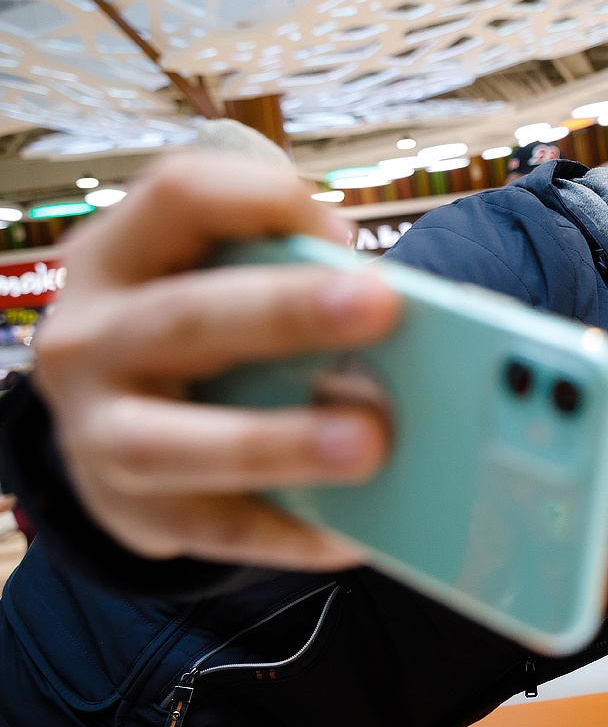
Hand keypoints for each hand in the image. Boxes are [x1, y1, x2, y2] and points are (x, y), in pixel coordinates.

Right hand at [33, 152, 400, 570]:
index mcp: (119, 255)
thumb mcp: (213, 276)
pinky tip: (351, 532)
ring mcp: (95, 431)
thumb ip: (284, 269)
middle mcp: (90, 337)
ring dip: (277, 441)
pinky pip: (211, 528)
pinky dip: (286, 531)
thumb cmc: (199, 330)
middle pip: (187, 316)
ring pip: (173, 441)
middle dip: (286, 312)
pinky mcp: (129, 511)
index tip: (347, 236)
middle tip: (383, 306)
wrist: (112, 422)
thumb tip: (397, 307)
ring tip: (370, 443)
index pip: (179, 193)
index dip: (266, 201)